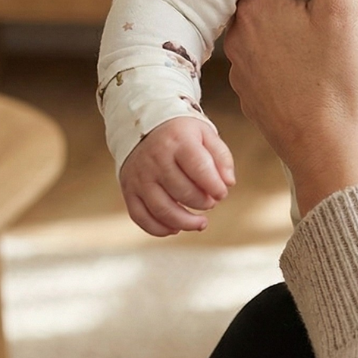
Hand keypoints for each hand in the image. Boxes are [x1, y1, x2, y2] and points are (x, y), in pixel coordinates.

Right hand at [118, 117, 235, 235]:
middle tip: (211, 202)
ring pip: (162, 209)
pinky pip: (141, 217)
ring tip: (201, 223)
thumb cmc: (180, 135)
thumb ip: (222, 157)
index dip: (214, 186)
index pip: (199, 168)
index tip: (222, 193)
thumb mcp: (205, 134)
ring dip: (185, 222)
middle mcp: (155, 159)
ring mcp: (140, 176)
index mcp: (178, 141)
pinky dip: (160, 229)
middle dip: (203, 203)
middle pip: (182, 192)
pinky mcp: (128, 190)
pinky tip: (176, 227)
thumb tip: (228, 183)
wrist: (142, 128)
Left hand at [226, 0, 357, 214]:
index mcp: (254, 8)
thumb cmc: (338, 83)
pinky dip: (280, 53)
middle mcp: (238, 37)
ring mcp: (243, 71)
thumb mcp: (344, 9)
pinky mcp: (256, 98)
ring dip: (279, 20)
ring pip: (258, 29)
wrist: (330, 157)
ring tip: (309, 14)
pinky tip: (306, 58)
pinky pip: (264, 60)